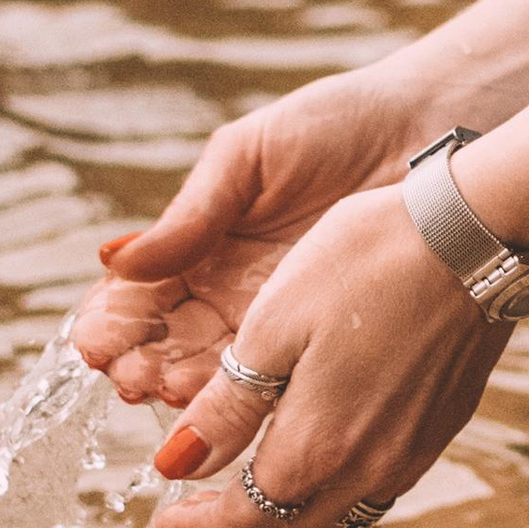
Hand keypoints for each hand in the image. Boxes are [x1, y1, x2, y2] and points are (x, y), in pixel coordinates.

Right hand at [70, 0, 528, 415]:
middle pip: (170, 344)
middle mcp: (233, 292)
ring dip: (181, 389)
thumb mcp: (249, 158)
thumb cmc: (338, 124)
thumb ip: (189, 214)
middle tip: (129, 378)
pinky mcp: (326, 339)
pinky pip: (276, 379)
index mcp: (205, 244)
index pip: (142, 296)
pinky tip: (218, 402)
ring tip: (163, 391)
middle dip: (142, 364)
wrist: (433, 130)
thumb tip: (112, 259)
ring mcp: (280, 320)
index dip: (114, 321)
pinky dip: (242, 396)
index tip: (95, 341)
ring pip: (214, 372)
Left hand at [143, 185, 507, 527]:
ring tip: (257, 484)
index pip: (244, 518)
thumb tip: (176, 464)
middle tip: (200, 509)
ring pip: (338, 515)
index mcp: (316, 447)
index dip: (198, 526)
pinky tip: (326, 451)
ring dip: (291, 513)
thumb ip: (227, 408)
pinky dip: (337, 488)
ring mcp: (411, 453)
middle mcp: (368, 468)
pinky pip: (378, 487)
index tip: (164, 521)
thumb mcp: (273, 326)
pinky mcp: (440, 428)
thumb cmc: (365, 263)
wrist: (475, 236)